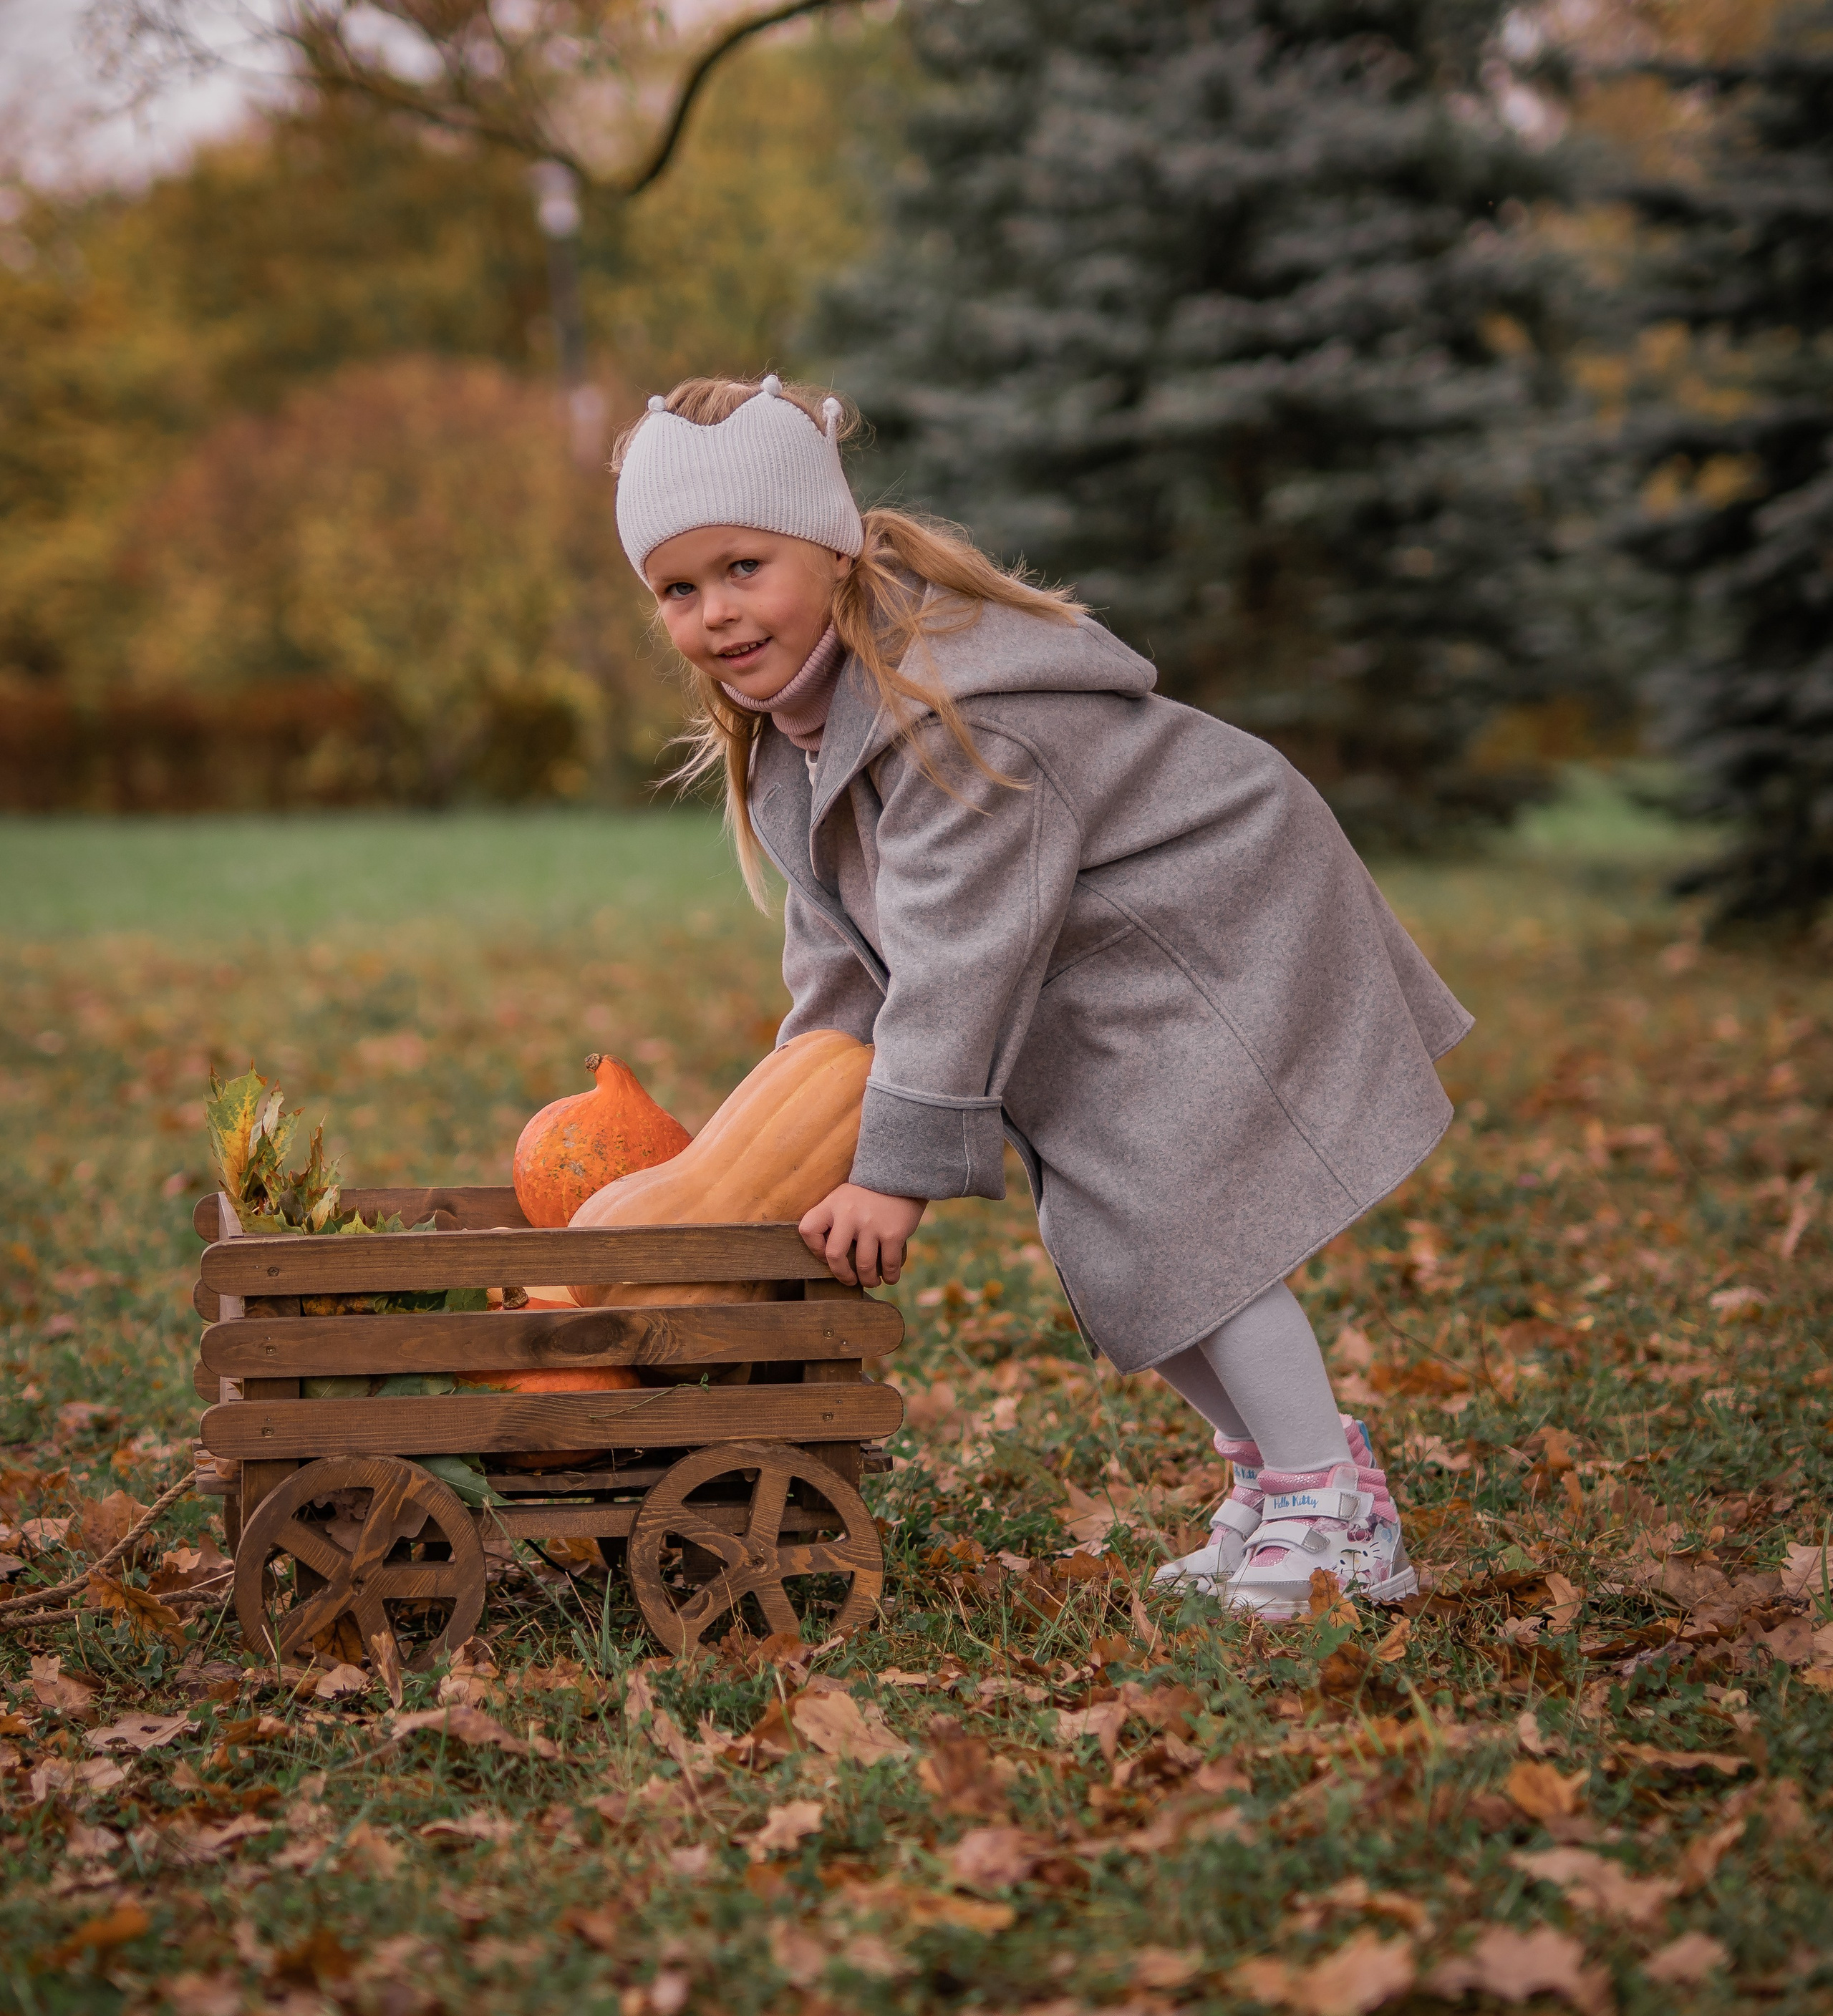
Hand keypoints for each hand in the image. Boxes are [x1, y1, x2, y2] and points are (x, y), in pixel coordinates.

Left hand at [799, 1184, 926, 1288]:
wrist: (900, 1179)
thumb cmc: (866, 1196)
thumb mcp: (842, 1198)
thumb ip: (831, 1220)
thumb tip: (827, 1257)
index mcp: (832, 1205)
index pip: (808, 1230)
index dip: (814, 1249)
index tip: (826, 1256)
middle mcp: (849, 1214)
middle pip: (834, 1255)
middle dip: (842, 1274)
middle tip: (849, 1280)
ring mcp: (872, 1224)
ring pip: (864, 1265)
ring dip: (868, 1280)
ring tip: (871, 1281)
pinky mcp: (893, 1233)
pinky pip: (889, 1264)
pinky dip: (890, 1277)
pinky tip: (889, 1277)